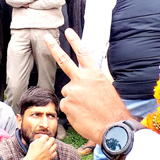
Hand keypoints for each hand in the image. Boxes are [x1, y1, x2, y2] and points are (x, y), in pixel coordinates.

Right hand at [24, 136, 56, 159]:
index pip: (47, 136)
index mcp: (42, 141)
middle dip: (50, 140)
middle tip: (48, 143)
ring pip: (55, 145)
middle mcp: (47, 145)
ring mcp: (50, 151)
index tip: (44, 140)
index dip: (45, 138)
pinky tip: (49, 153)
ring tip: (49, 148)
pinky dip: (53, 152)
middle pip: (53, 139)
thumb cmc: (31, 153)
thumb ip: (38, 140)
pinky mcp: (51, 156)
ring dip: (52, 146)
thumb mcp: (32, 144)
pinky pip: (55, 152)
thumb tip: (41, 138)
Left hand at [44, 29, 131, 144]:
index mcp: (94, 73)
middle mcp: (81, 79)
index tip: (67, 31)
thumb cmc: (112, 110)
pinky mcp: (66, 104)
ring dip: (74, 99)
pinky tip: (83, 115)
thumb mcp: (106, 88)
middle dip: (53, 47)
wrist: (113, 127)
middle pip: (63, 60)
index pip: (83, 53)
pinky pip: (66, 105)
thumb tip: (81, 85)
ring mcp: (72, 91)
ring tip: (88, 109)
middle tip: (46, 37)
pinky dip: (73, 110)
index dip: (75, 41)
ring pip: (68, 92)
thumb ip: (91, 82)